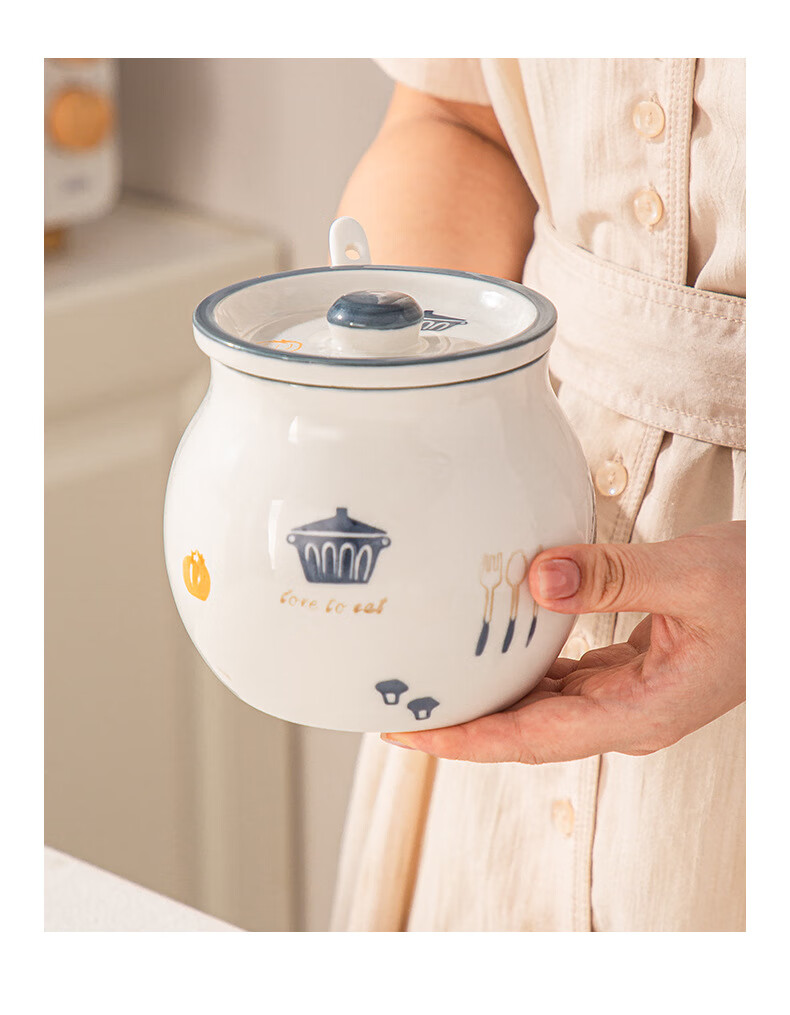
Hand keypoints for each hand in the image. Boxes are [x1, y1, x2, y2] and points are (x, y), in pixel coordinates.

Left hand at [381, 521, 744, 763]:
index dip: (468, 742)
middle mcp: (628, 716)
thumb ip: (613, 577)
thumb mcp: (691, 576)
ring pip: (540, 707)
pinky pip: (560, 680)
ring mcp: (627, 698)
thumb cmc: (760, 590)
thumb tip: (537, 577)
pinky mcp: (627, 674)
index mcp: (642, 713)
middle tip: (397, 705)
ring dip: (486, 699)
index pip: (534, 739)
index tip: (409, 737)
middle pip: (526, 731)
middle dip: (461, 725)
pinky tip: (491, 650)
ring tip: (430, 682)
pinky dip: (520, 669)